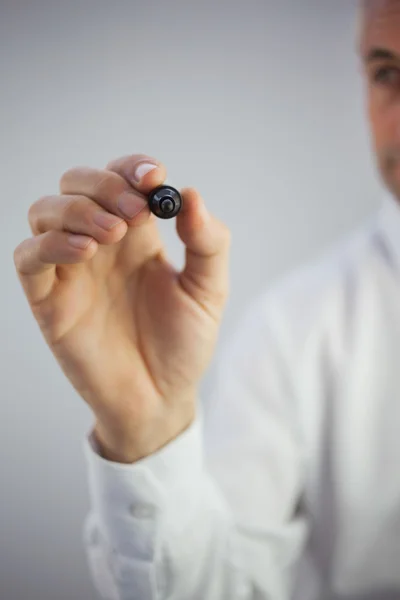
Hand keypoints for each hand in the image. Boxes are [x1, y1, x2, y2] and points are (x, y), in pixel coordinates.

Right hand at [14, 154, 230, 461]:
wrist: (161, 398)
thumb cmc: (183, 344)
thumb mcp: (208, 291)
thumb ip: (207, 243)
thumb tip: (191, 194)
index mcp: (138, 236)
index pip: (122, 179)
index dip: (132, 167)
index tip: (155, 177)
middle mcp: (101, 245)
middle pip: (77, 184)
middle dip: (103, 185)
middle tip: (135, 213)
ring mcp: (72, 270)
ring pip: (45, 211)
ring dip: (77, 209)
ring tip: (111, 234)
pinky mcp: (49, 299)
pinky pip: (29, 257)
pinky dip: (50, 244)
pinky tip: (86, 252)